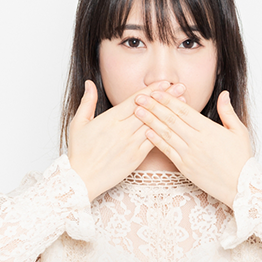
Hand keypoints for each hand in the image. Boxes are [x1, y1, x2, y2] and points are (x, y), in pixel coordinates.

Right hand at [68, 80, 184, 201]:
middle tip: (181, 87)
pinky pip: (153, 142)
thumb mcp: (78, 124)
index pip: (135, 100)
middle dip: (166, 98)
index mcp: (110, 119)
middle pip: (149, 110)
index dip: (152, 90)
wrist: (82, 178)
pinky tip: (174, 126)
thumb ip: (87, 102)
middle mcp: (122, 130)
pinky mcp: (136, 157)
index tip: (165, 82)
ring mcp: (131, 144)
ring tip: (183, 103)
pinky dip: (164, 132)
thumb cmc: (79, 152)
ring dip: (169, 113)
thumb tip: (89, 84)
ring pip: (154, 125)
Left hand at [133, 87, 252, 207]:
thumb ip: (228, 112)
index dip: (168, 100)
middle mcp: (196, 141)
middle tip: (139, 97)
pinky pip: (167, 151)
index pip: (184, 111)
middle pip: (171, 120)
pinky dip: (156, 141)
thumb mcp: (239, 132)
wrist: (241, 186)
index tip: (156, 92)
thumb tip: (223, 94)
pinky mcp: (185, 167)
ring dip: (150, 121)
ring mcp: (189, 155)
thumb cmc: (241, 159)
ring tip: (137, 112)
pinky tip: (146, 132)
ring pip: (166, 134)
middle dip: (153, 107)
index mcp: (209, 130)